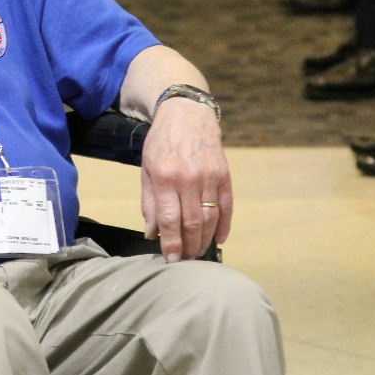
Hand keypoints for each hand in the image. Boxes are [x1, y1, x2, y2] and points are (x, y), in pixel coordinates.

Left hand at [140, 99, 231, 261]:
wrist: (186, 114)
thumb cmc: (162, 143)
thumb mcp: (147, 169)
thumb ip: (150, 202)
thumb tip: (151, 233)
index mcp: (165, 177)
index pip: (169, 219)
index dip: (171, 244)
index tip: (171, 260)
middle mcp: (189, 178)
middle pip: (192, 223)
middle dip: (189, 246)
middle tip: (186, 260)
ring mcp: (209, 176)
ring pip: (210, 218)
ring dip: (205, 240)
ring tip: (198, 252)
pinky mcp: (224, 175)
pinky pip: (227, 207)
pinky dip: (224, 226)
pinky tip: (219, 239)